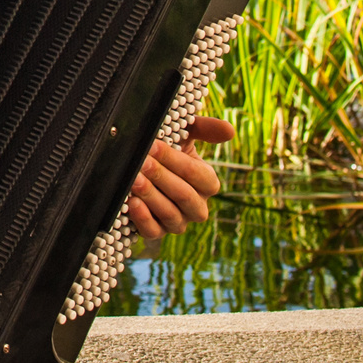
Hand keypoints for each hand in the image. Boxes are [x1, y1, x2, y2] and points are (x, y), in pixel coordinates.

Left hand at [129, 115, 231, 240]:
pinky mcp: (158, 232)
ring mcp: (179, 222)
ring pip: (171, 214)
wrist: (144, 169)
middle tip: (142, 162)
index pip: (197, 174)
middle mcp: (197, 207)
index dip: (175, 160)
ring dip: (151, 195)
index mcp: (208, 183)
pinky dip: (143, 218)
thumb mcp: (185, 135)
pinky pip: (153, 231)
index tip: (153, 146)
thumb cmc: (169, 149)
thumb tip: (229, 131)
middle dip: (161, 176)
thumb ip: (205, 129)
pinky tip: (132, 203)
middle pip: (184, 195)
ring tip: (134, 179)